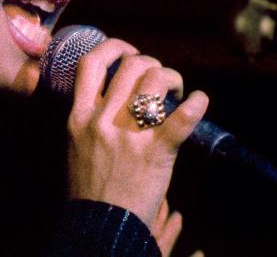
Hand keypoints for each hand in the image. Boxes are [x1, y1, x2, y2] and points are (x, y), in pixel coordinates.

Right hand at [64, 38, 208, 233]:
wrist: (101, 228)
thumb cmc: (90, 190)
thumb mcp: (76, 146)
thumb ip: (89, 118)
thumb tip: (109, 93)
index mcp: (79, 118)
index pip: (91, 64)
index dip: (113, 48)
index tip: (128, 52)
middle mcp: (102, 121)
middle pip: (130, 65)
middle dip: (152, 64)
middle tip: (161, 80)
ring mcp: (129, 136)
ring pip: (154, 81)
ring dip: (171, 78)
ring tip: (177, 92)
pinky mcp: (156, 153)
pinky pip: (181, 118)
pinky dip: (196, 105)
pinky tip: (200, 101)